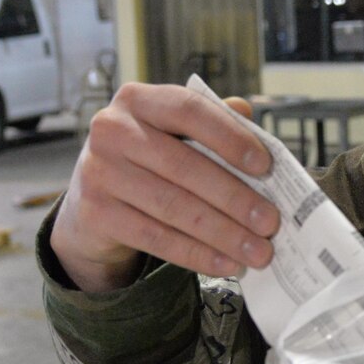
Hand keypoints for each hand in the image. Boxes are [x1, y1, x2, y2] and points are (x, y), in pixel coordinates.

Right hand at [50, 85, 278, 292]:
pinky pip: (155, 238)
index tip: (266, 166)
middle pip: (184, 166)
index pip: (189, 110)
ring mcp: (98, 172)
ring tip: (257, 252)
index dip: (230, 137)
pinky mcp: (94, 213)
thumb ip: (213, 123)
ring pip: (173, 207)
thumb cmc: (149, 160)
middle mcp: (111, 129)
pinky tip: (225, 263)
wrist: (93, 200)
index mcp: (138, 99)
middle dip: (235, 198)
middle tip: (270, 223)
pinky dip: (196, 254)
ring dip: (222, 233)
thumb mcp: (175, 134)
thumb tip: (254, 122)